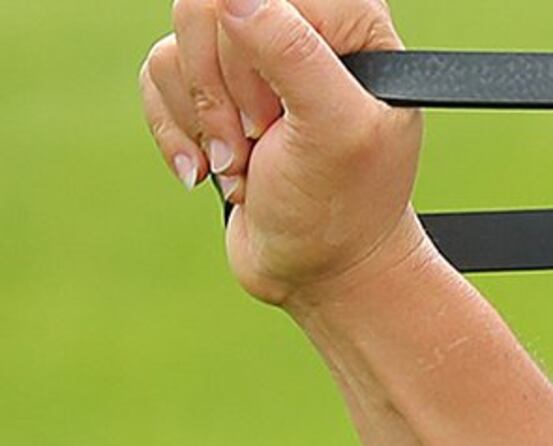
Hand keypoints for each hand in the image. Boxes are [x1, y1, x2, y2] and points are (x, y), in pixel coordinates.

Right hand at [139, 0, 426, 310]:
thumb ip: (292, 53)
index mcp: (352, 25)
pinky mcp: (211, 86)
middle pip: (209, 8)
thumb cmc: (343, 207)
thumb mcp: (333, 131)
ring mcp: (251, 57)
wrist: (318, 269)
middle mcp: (302, 28)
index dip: (255, 47)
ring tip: (246, 163)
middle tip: (263, 137)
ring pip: (178, 42)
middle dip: (222, 89)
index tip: (279, 108)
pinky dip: (178, 129)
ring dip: (204, 117)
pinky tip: (214, 169)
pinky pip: (157, 72)